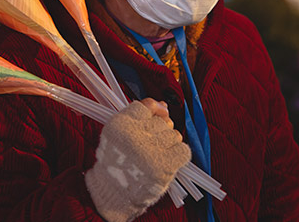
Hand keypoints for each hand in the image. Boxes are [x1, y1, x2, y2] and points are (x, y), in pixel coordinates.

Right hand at [85, 99, 191, 221]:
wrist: (115, 192)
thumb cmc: (118, 161)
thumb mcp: (118, 133)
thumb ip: (139, 116)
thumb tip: (165, 106)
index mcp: (121, 124)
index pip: (146, 106)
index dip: (154, 111)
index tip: (155, 118)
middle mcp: (135, 135)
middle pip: (162, 121)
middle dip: (160, 132)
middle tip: (150, 146)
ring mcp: (151, 151)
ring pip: (174, 135)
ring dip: (169, 144)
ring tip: (158, 154)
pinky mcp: (165, 166)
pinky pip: (183, 150)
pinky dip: (179, 154)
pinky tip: (169, 159)